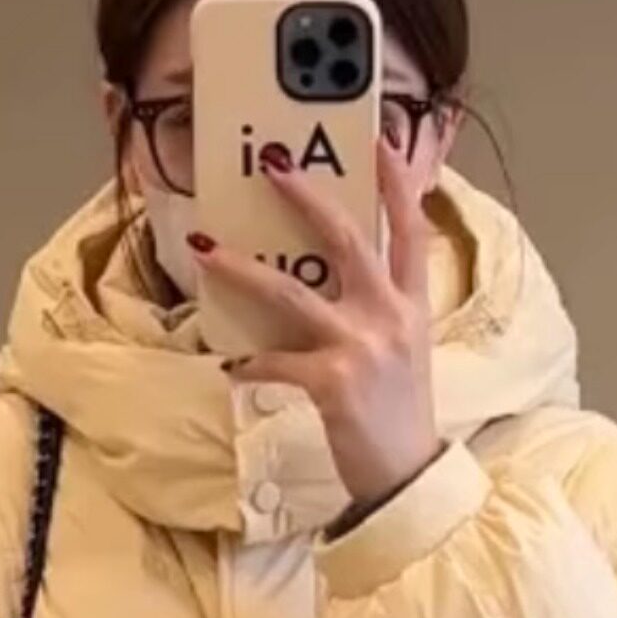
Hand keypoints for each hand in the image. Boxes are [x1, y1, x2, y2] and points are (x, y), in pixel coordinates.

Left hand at [195, 141, 438, 514]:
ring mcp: (361, 347)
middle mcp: (390, 317)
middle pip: (347, 239)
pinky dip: (249, 363)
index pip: (410, 230)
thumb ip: (383, 310)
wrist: (406, 477)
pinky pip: (275, 361)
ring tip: (204, 248)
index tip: (379, 141)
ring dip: (242, 268)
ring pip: (291, 293)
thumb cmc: (399, 416)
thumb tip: (339, 280)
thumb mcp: (407, 352)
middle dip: (307, 197)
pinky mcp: (332, 382)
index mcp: (412, 306)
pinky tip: (229, 365)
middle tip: (272, 164)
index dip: (397, 183)